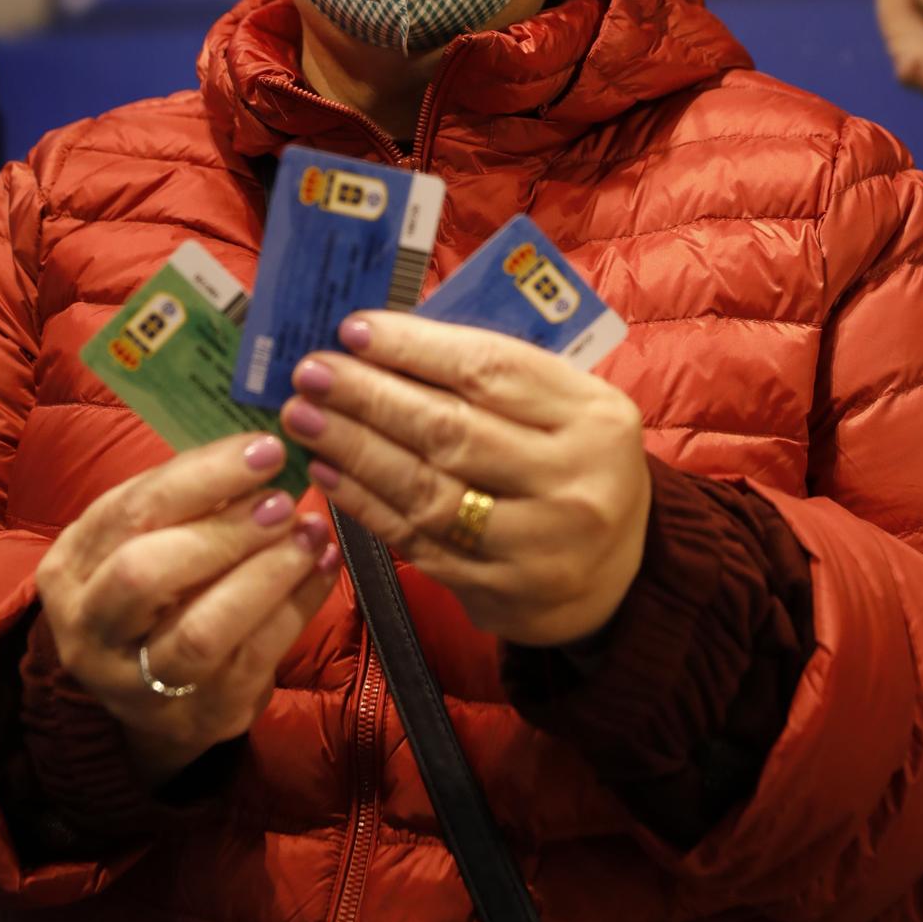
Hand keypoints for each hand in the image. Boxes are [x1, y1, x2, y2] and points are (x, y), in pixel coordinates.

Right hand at [34, 433, 338, 785]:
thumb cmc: (155, 587)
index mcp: (71, 568)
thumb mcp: (147, 536)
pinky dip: (297, 606)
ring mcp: (139, 684)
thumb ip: (187, 495)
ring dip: (265, 575)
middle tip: (284, 500)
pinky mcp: (200, 716)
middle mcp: (89, 630)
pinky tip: (322, 566)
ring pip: (200, 631)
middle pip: (146, 575)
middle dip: (224, 532)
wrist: (150, 694)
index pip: (130, 512)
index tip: (265, 450)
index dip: (201, 477)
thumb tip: (260, 447)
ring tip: (309, 535)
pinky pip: (254, 660)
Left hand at [279, 313, 649, 647]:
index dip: (415, 348)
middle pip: (451, 431)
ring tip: (302, 417)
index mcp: (592, 416)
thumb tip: (383, 339)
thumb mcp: (566, 406)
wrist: (620, 574)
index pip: (491, 370)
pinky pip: (416, 541)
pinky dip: (364, 503)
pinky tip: (327, 471)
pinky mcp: (498, 592)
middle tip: (310, 373)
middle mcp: (571, 481)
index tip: (353, 329)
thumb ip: (494, 375)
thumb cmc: (575, 463)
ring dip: (353, 449)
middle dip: (369, 398)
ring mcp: (536, 545)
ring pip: (425, 491)